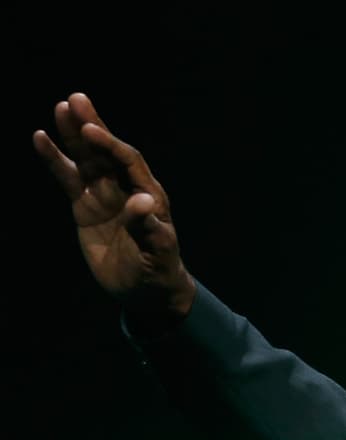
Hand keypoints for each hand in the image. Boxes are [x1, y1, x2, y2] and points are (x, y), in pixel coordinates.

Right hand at [34, 92, 194, 325]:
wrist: (145, 289)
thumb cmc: (159, 268)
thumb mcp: (158, 249)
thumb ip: (147, 225)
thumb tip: (142, 202)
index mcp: (149, 193)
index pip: (128, 161)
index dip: (110, 145)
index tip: (91, 131)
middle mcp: (125, 188)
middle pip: (106, 152)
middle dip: (91, 126)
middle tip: (75, 99)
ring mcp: (103, 195)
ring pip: (85, 159)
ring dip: (72, 136)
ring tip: (60, 109)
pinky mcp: (84, 206)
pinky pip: (67, 178)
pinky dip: (55, 160)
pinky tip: (41, 139)